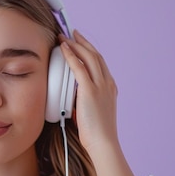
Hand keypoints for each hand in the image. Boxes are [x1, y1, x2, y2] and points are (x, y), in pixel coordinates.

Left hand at [59, 30, 117, 148]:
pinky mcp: (90, 91)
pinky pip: (79, 68)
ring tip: (65, 37)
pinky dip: (71, 56)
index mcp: (110, 88)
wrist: (103, 143)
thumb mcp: (92, 111)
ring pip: (88, 57)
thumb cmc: (97, 133)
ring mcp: (100, 86)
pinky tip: (64, 48)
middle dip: (83, 42)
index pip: (100, 63)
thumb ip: (84, 100)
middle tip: (72, 33)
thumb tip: (70, 97)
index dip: (90, 51)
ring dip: (76, 45)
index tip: (81, 44)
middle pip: (95, 56)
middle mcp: (107, 83)